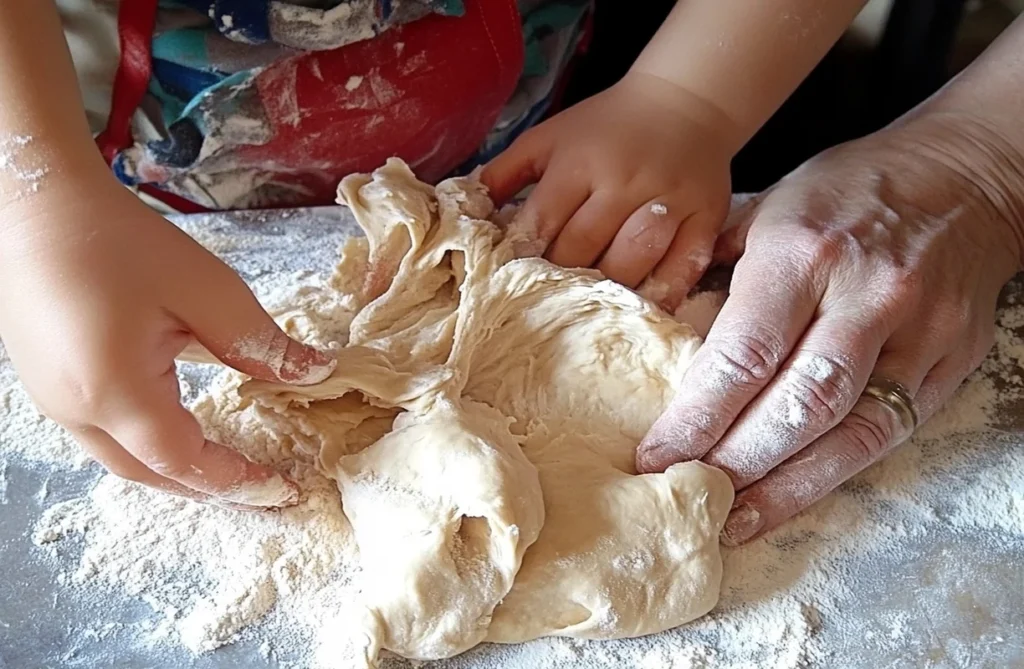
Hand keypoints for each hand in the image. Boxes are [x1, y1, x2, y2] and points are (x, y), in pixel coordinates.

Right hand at [0, 174, 335, 507]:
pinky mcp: (49, 384)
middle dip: (209, 489)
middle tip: (260, 490)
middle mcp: (76, 410)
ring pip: (124, 460)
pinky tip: (177, 430)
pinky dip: (149, 447)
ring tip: (227, 468)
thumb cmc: (117, 240)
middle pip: (151, 473)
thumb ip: (259, 342)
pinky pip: (104, 435)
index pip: (185, 461)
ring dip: (178, 471)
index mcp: (116, 391)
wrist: (38, 204)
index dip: (238, 479)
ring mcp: (54, 401)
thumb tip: (313, 372)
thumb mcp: (205, 289)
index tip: (283, 488)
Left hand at [482, 71, 734, 309]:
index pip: (543, 221)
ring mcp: (667, 202)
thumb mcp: (548, 137)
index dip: (523, 255)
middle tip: (546, 303)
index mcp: (579, 161)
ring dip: (606, 292)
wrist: (686, 103)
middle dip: (560, 279)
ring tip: (589, 312)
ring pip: (631, 264)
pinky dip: (663, 294)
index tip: (509, 281)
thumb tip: (465, 212)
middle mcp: (623, 182)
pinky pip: (684, 268)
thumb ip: (504, 173)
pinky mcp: (704, 219)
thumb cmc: (606, 127)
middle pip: (584, 249)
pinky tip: (642, 309)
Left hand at [635, 115, 1023, 543]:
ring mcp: (917, 333)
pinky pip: (887, 434)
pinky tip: (789, 499)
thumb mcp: (768, 204)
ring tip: (731, 520)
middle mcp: (864, 294)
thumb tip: (655, 325)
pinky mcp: (949, 363)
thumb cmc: (847, 189)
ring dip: (783, 487)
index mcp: (803, 250)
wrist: (962, 176)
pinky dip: (832, 475)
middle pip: (795, 404)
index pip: (743, 354)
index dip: (697, 418)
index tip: (656, 457)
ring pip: (847, 431)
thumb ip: (712, 263)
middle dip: (734, 462)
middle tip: (685, 494)